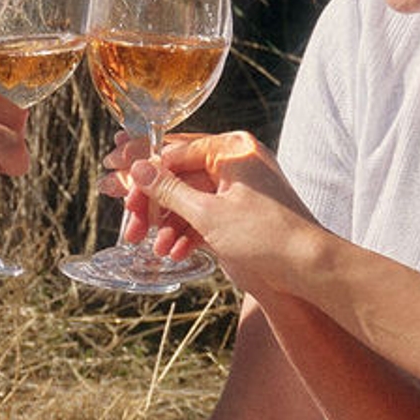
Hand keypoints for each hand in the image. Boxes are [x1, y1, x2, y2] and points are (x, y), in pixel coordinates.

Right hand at [129, 132, 314, 283]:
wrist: (309, 269)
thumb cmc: (266, 236)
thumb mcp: (208, 213)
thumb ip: (169, 190)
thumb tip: (137, 167)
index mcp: (232, 150)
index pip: (174, 150)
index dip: (140, 164)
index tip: (110, 171)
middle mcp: (236, 163)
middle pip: (178, 175)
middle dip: (151, 202)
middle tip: (126, 219)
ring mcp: (239, 189)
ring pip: (189, 199)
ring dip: (167, 223)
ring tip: (147, 244)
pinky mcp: (241, 214)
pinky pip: (205, 216)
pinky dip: (188, 233)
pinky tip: (173, 253)